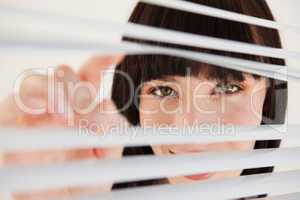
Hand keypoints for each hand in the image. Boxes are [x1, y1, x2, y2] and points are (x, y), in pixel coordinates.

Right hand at [0, 55, 127, 198]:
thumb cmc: (83, 182)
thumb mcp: (109, 157)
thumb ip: (113, 130)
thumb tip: (105, 102)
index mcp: (83, 111)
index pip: (91, 77)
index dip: (101, 61)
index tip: (116, 53)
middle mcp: (58, 106)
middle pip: (65, 73)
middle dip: (78, 86)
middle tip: (86, 112)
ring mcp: (35, 113)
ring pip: (39, 79)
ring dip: (56, 91)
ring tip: (67, 116)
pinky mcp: (13, 123)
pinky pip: (16, 100)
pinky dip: (34, 99)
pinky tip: (50, 112)